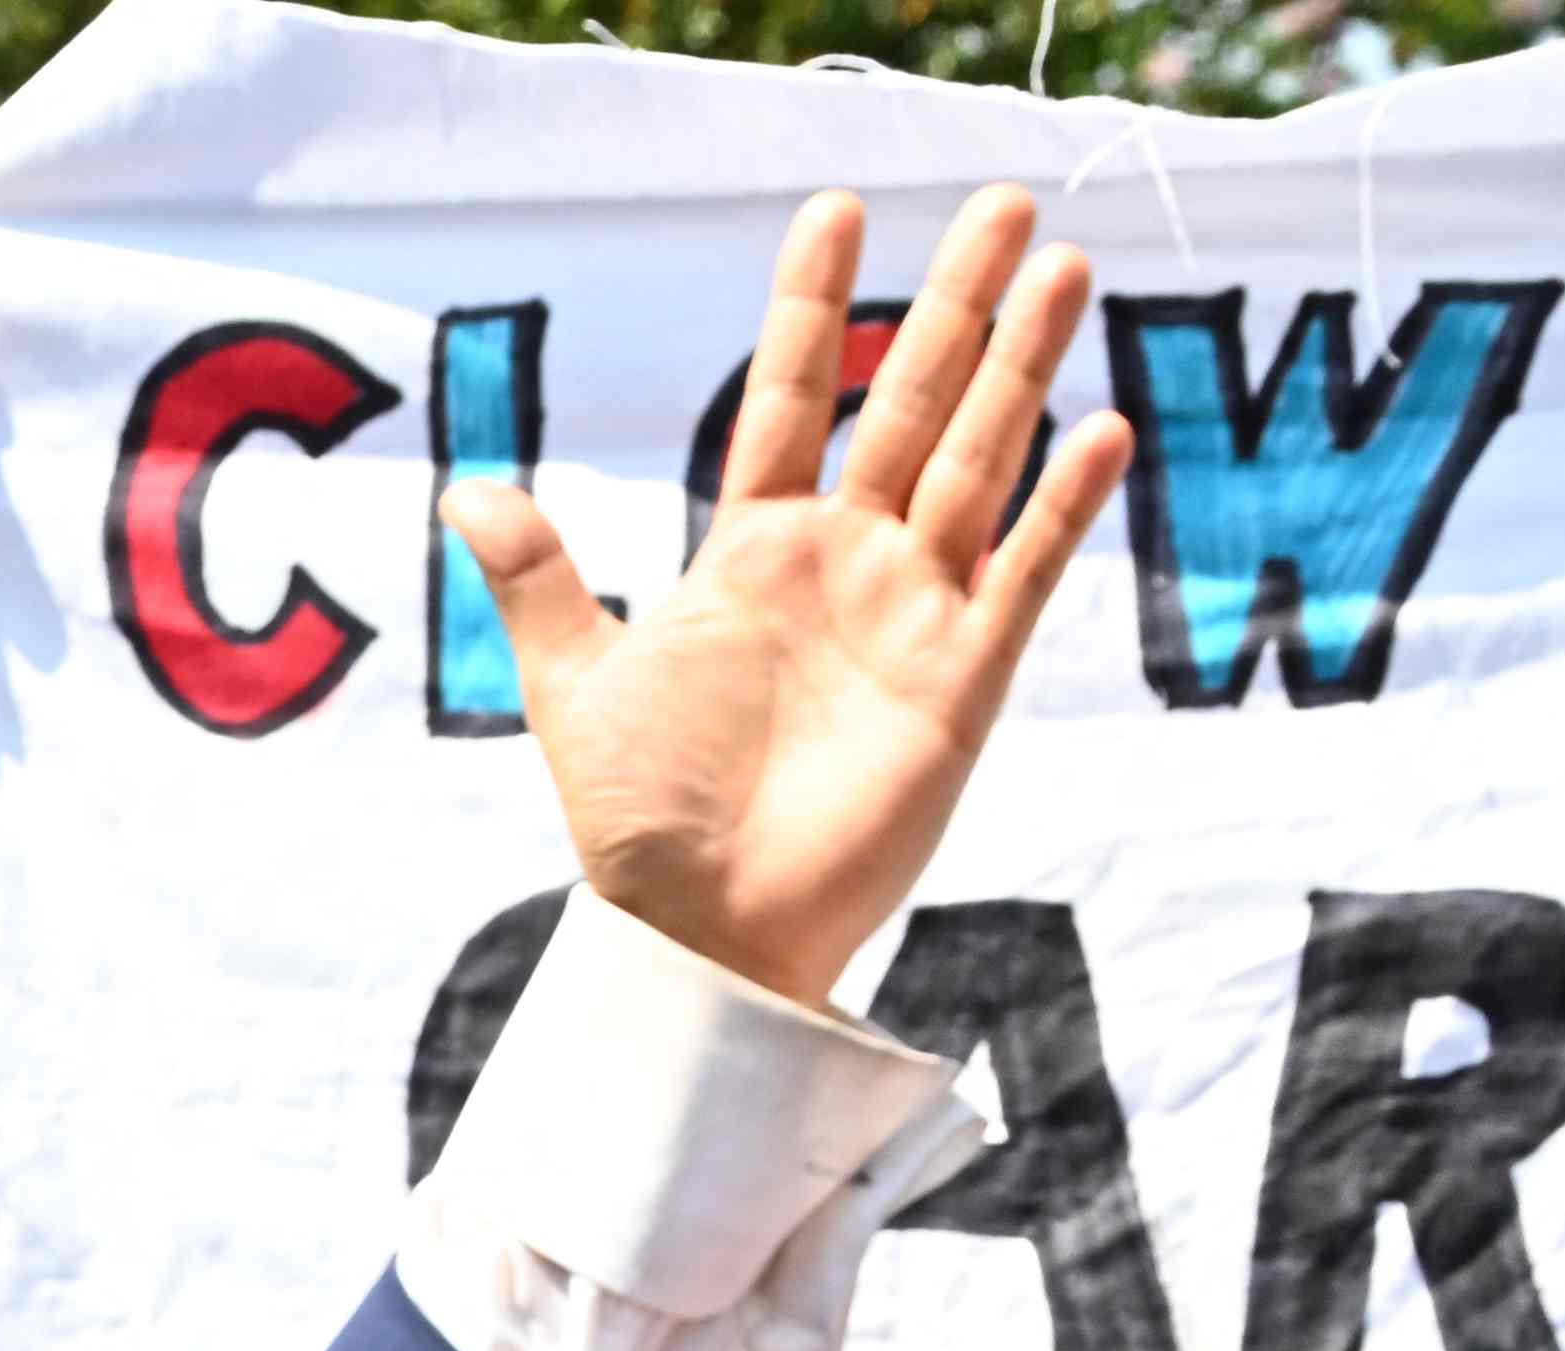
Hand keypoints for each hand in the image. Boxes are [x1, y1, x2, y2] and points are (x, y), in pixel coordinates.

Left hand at [446, 185, 1132, 1006]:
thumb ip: (539, 581)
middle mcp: (843, 566)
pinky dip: (1060, 508)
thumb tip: (465, 488)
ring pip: (978, 465)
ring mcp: (911, 615)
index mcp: (751, 552)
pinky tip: (1100, 430)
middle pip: (910, 405)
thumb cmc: (638, 823)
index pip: (791, 397)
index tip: (838, 209)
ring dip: (1022, 370)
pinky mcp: (963, 683)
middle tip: (1005, 201)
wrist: (701, 934)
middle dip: (955, 305)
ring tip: (1068, 270)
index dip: (813, 307)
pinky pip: (1021, 577)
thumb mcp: (575, 685)